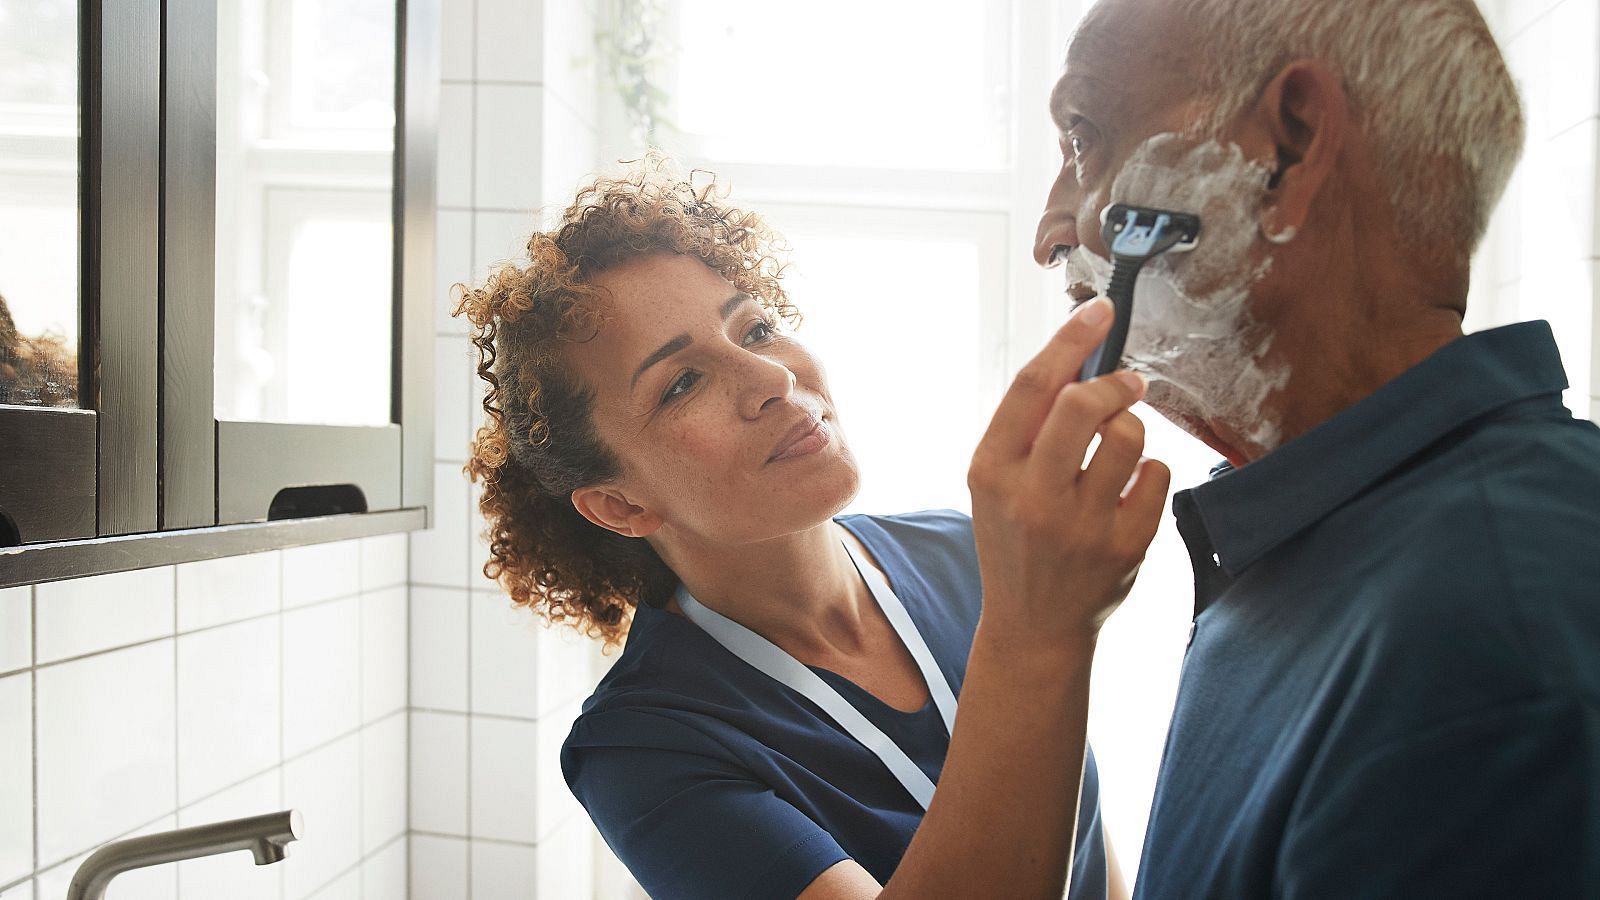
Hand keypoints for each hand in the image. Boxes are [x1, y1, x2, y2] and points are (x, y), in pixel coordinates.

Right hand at [967, 298, 1170, 649]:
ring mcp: (1081, 526)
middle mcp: (1032, 498)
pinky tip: (1129, 489)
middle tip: (1127, 383)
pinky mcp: (1125, 547)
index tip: (1100, 310)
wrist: (1034, 625)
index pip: (1032, 388)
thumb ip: (1027, 427)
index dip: (1070, 340)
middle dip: (1113, 383)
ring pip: (1128, 437)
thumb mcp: (995, 482)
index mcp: (991, 472)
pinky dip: (1149, 471)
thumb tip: (1079, 357)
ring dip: (1132, 427)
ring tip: (1121, 446)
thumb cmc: (1016, 538)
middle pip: (1082, 405)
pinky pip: (1157, 475)